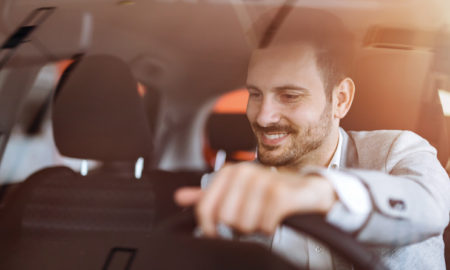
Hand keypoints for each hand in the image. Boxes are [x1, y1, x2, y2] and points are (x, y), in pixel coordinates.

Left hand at [175, 163, 335, 236]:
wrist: (307, 190)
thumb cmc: (269, 193)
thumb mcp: (237, 191)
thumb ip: (208, 195)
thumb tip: (178, 196)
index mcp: (229, 172)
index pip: (204, 209)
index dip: (209, 228)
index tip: (218, 233)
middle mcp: (244, 172)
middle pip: (225, 219)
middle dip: (239, 227)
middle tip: (252, 218)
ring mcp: (263, 181)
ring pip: (244, 224)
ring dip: (256, 227)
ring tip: (265, 216)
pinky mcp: (280, 194)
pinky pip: (264, 225)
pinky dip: (270, 228)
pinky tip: (276, 218)